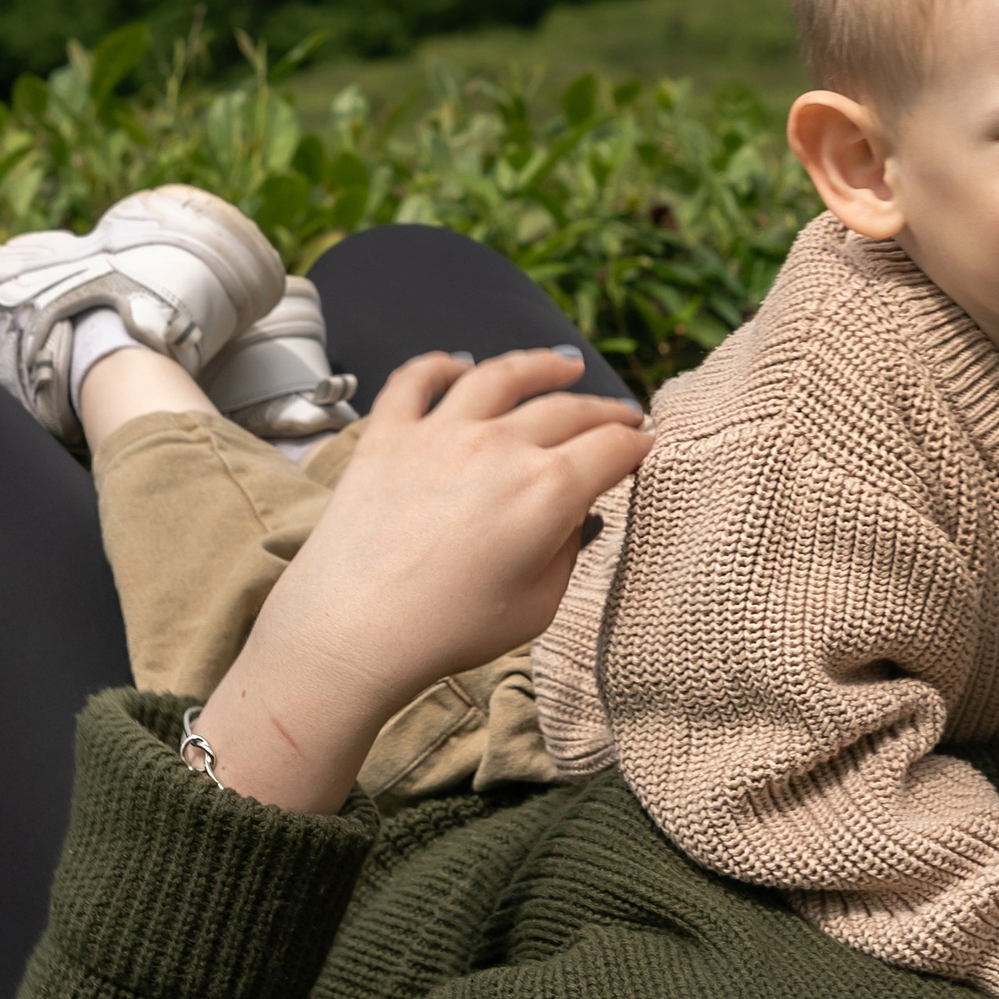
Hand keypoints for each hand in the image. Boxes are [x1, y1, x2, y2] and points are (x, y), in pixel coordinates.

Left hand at [197, 349, 650, 812]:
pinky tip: (460, 363)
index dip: (639, 446)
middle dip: (604, 410)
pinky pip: (416, 379)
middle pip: (568, 409)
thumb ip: (566, 550)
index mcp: (548, 490)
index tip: (646, 447)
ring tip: (564, 364)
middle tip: (621, 416)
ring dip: (541, 365)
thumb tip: (574, 514)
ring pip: (501, 375)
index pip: (612, 449)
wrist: (352, 635)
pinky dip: (441, 364)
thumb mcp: (539, 606)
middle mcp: (500, 447)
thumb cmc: (449, 632)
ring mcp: (441, 433)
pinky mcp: (387, 434)